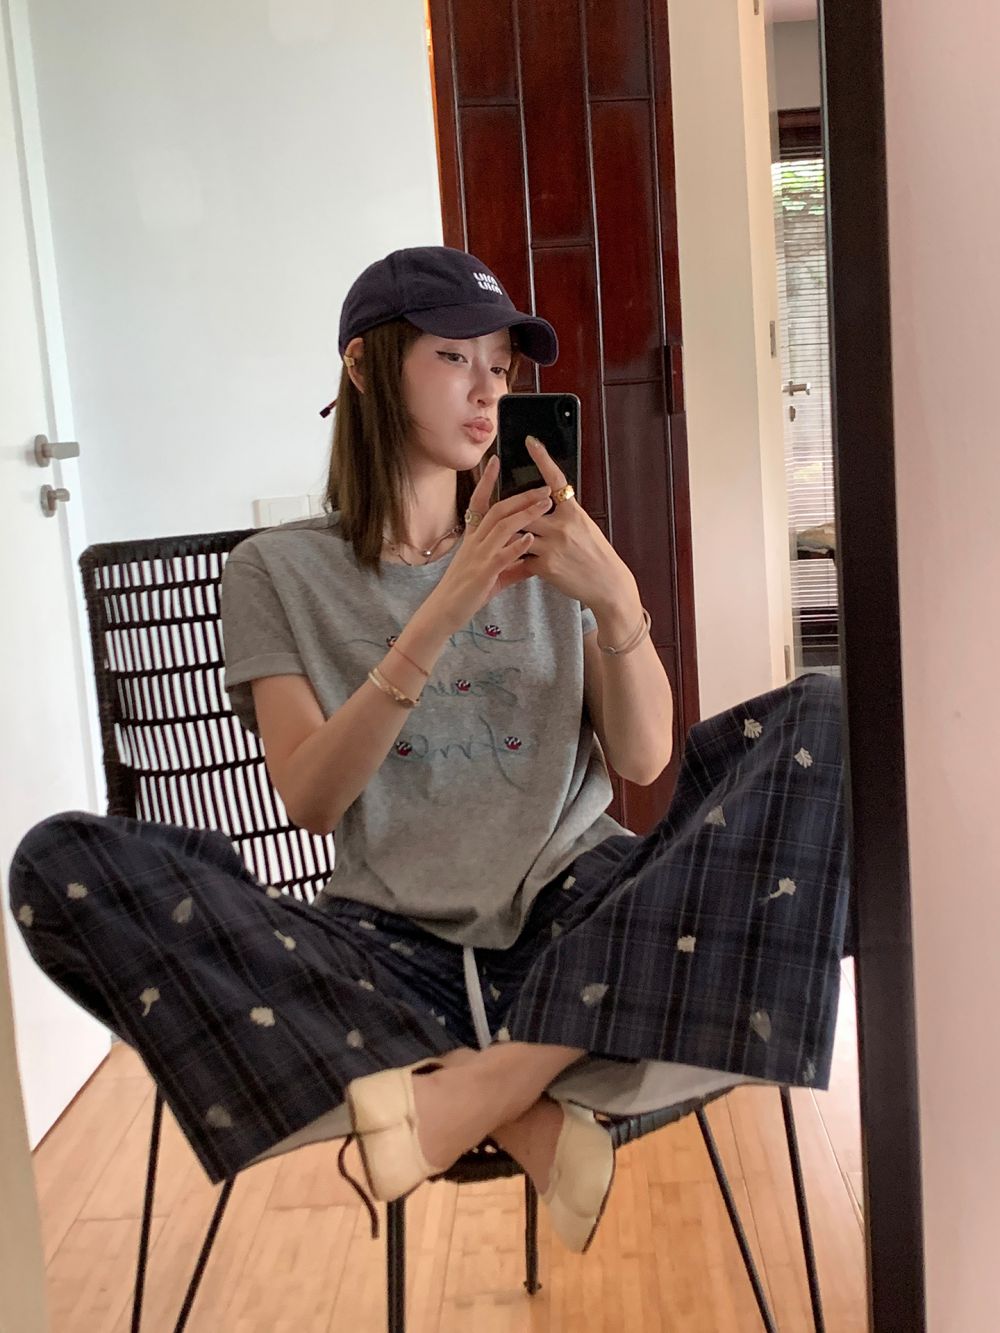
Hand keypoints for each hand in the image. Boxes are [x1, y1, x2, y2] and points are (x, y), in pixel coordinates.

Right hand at [424, 456, 550, 634]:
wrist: (445, 612)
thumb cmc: (467, 593)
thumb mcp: (492, 575)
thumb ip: (513, 565)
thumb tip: (533, 561)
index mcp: (474, 538)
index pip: (479, 502)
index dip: (486, 481)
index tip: (495, 460)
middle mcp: (475, 542)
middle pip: (498, 510)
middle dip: (522, 496)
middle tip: (544, 487)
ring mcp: (478, 555)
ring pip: (502, 527)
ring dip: (525, 514)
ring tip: (545, 505)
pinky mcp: (482, 573)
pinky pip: (501, 556)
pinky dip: (516, 546)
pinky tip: (530, 539)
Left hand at [518, 437, 636, 617]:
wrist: (607, 584)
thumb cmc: (595, 554)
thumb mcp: (585, 527)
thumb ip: (565, 514)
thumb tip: (548, 500)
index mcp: (574, 512)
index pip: (556, 480)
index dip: (543, 459)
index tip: (530, 442)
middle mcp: (563, 525)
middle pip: (527, 509)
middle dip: (514, 510)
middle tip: (501, 507)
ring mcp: (554, 545)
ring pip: (520, 532)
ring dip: (513, 535)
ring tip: (505, 538)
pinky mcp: (546, 566)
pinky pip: (523, 557)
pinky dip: (520, 558)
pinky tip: (521, 563)